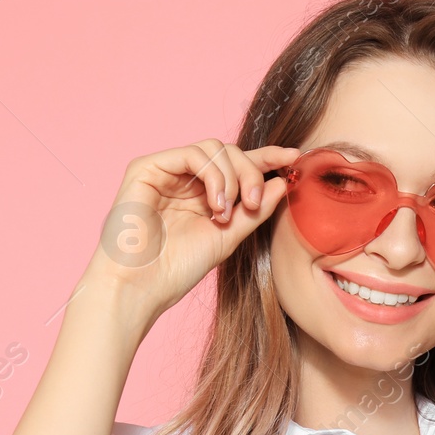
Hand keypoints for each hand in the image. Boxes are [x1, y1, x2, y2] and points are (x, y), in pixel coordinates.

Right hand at [84, 139, 298, 320]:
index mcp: (201, 193)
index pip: (237, 166)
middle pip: (230, 152)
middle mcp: (183, 178)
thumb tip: (282, 182)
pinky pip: (191, 153)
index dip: (267, 158)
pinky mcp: (147, 168)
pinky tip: (215, 205)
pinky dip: (212, 175)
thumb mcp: (228, 237)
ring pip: (214, 148)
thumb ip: (254, 211)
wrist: (141, 287)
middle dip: (251, 173)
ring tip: (228, 213)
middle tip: (253, 204)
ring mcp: (165, 171)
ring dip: (232, 177)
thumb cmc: (177, 269)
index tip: (294, 157)